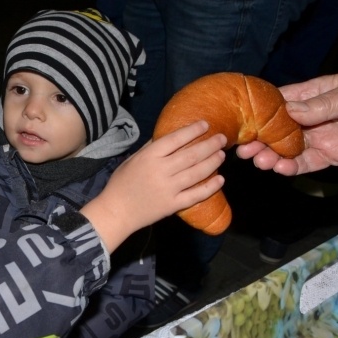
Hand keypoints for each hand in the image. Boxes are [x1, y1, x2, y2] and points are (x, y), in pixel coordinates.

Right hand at [81, 121, 226, 252]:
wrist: (116, 212)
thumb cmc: (121, 183)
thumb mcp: (133, 159)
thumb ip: (151, 147)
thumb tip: (170, 136)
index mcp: (149, 157)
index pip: (175, 139)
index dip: (193, 131)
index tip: (206, 125)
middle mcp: (161, 171)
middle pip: (191, 155)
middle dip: (210, 145)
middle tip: (222, 138)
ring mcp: (168, 189)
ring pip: (197, 173)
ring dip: (212, 162)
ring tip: (222, 154)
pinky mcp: (173, 205)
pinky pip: (196, 195)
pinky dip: (210, 187)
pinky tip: (220, 179)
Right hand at [236, 68, 337, 174]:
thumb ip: (320, 106)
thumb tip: (288, 111)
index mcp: (311, 96)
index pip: (277, 103)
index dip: (257, 113)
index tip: (240, 124)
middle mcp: (310, 118)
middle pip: (276, 130)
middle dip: (259, 140)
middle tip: (245, 150)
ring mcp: (320, 138)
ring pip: (287, 149)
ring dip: (271, 156)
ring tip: (261, 161)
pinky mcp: (332, 156)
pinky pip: (307, 164)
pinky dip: (291, 168)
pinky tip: (281, 169)